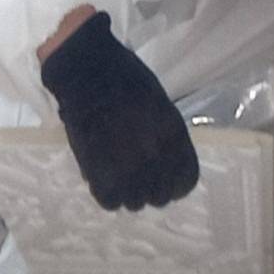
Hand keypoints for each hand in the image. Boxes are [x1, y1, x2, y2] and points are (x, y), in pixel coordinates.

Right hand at [40, 11, 199, 210]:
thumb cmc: (124, 77)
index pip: (186, 180)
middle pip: (161, 196)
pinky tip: (101, 177)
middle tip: (135, 176)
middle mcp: (156, 157)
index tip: (164, 180)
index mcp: (174, 137)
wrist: (87, 71)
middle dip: (150, 189)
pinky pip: (109, 201)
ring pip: (135, 202)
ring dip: (127, 192)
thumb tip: (163, 157)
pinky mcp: (99, 172)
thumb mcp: (159, 103)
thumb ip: (166, 134)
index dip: (176, 184)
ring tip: (115, 174)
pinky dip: (105, 193)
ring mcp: (128, 168)